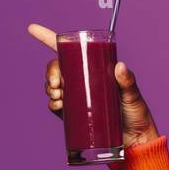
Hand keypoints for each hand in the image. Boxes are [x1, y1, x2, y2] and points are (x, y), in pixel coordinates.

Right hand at [27, 23, 161, 149]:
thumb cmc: (136, 114)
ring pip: (53, 86)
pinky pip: (55, 105)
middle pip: (57, 68)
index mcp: (94, 68)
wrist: (134, 141)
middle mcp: (83, 80)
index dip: (48, 38)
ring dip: (50, 88)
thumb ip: (128, 82)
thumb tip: (119, 67)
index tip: (32, 28)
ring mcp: (77, 96)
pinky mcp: (74, 113)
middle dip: (50, 72)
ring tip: (59, 96)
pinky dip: (52, 104)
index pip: (68, 51)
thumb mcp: (133, 95)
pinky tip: (58, 105)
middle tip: (57, 84)